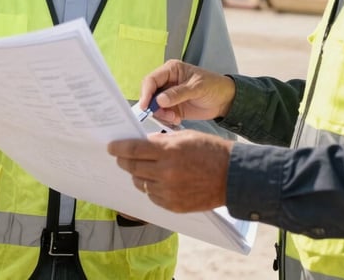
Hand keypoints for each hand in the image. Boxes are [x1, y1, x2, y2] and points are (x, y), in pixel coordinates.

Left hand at [108, 130, 232, 211]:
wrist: (232, 176)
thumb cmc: (210, 151)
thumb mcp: (186, 136)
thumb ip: (162, 141)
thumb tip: (144, 143)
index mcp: (168, 151)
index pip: (134, 150)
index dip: (119, 148)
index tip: (111, 147)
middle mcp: (166, 173)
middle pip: (133, 167)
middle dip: (124, 161)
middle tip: (121, 157)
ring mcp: (169, 192)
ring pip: (141, 183)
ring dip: (138, 174)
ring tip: (142, 168)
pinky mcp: (173, 206)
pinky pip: (152, 197)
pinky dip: (151, 188)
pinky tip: (157, 181)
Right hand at [137, 59, 235, 126]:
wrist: (225, 100)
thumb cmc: (214, 86)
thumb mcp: (197, 88)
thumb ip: (178, 93)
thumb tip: (159, 99)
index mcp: (171, 70)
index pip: (151, 80)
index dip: (146, 92)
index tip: (145, 106)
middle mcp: (167, 82)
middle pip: (149, 93)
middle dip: (153, 106)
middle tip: (165, 115)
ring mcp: (168, 95)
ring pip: (154, 106)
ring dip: (161, 114)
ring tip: (174, 118)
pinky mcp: (172, 107)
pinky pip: (162, 114)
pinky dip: (166, 119)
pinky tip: (177, 120)